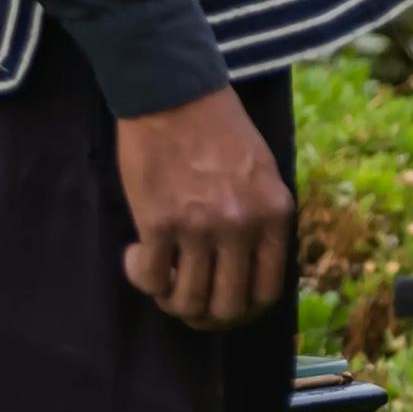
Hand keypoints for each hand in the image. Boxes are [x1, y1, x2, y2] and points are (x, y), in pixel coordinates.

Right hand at [115, 86, 293, 329]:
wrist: (175, 95)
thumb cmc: (219, 130)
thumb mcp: (263, 173)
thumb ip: (262, 221)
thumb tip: (248, 273)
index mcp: (276, 214)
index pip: (268, 291)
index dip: (243, 310)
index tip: (223, 303)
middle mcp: (242, 227)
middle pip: (227, 307)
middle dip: (205, 316)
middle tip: (186, 300)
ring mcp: (200, 228)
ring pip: (186, 301)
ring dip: (169, 298)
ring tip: (161, 275)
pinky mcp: (158, 224)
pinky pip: (149, 279)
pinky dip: (141, 277)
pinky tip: (136, 255)